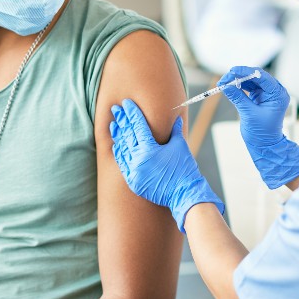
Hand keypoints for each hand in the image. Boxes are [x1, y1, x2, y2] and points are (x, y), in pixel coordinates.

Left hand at [110, 99, 223, 231]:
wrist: (184, 194)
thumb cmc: (184, 169)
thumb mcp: (180, 146)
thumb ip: (175, 131)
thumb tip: (176, 118)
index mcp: (149, 148)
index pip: (137, 126)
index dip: (132, 113)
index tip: (126, 103)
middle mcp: (138, 159)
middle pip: (127, 135)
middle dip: (121, 121)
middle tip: (115, 109)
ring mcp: (134, 172)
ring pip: (122, 149)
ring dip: (118, 136)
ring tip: (113, 125)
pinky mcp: (133, 182)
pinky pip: (122, 165)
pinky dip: (119, 154)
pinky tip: (116, 146)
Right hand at [219, 66, 289, 146]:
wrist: (265, 144)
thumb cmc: (263, 132)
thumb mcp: (249, 114)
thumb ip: (238, 98)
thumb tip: (226, 86)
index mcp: (277, 94)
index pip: (262, 76)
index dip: (246, 71)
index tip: (232, 71)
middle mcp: (274, 91)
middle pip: (255, 76)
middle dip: (239, 75)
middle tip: (224, 78)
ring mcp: (267, 93)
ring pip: (250, 80)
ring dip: (237, 80)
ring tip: (224, 83)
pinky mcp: (259, 96)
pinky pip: (248, 86)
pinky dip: (239, 86)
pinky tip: (229, 86)